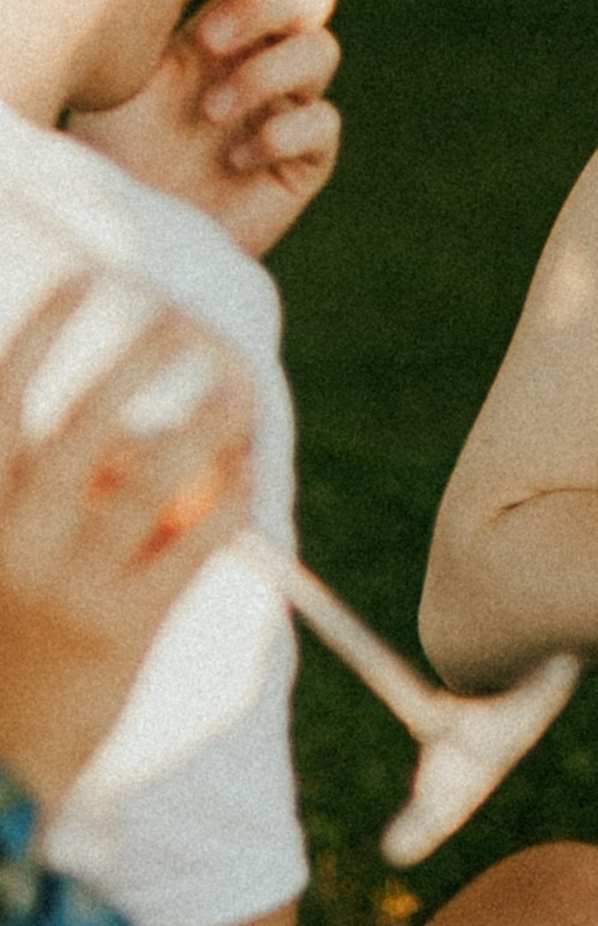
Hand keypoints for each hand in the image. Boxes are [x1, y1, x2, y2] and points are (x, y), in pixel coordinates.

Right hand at [0, 286, 254, 808]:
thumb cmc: (1, 644)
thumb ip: (27, 489)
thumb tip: (118, 428)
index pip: (2, 396)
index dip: (43, 333)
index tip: (85, 281)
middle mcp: (14, 536)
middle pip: (87, 418)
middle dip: (142, 354)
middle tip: (184, 317)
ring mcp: (70, 583)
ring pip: (154, 475)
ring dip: (206, 418)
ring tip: (239, 385)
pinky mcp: (124, 629)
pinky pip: (194, 544)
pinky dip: (226, 496)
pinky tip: (244, 470)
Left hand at [66, 0, 341, 259]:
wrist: (126, 229)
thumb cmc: (110, 148)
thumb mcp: (123, 68)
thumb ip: (160, 10)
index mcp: (226, 25)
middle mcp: (264, 58)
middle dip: (266, 6)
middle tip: (207, 42)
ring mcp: (290, 108)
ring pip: (321, 51)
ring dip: (263, 73)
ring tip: (209, 114)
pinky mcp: (304, 162)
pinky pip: (323, 123)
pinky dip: (280, 133)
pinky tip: (235, 159)